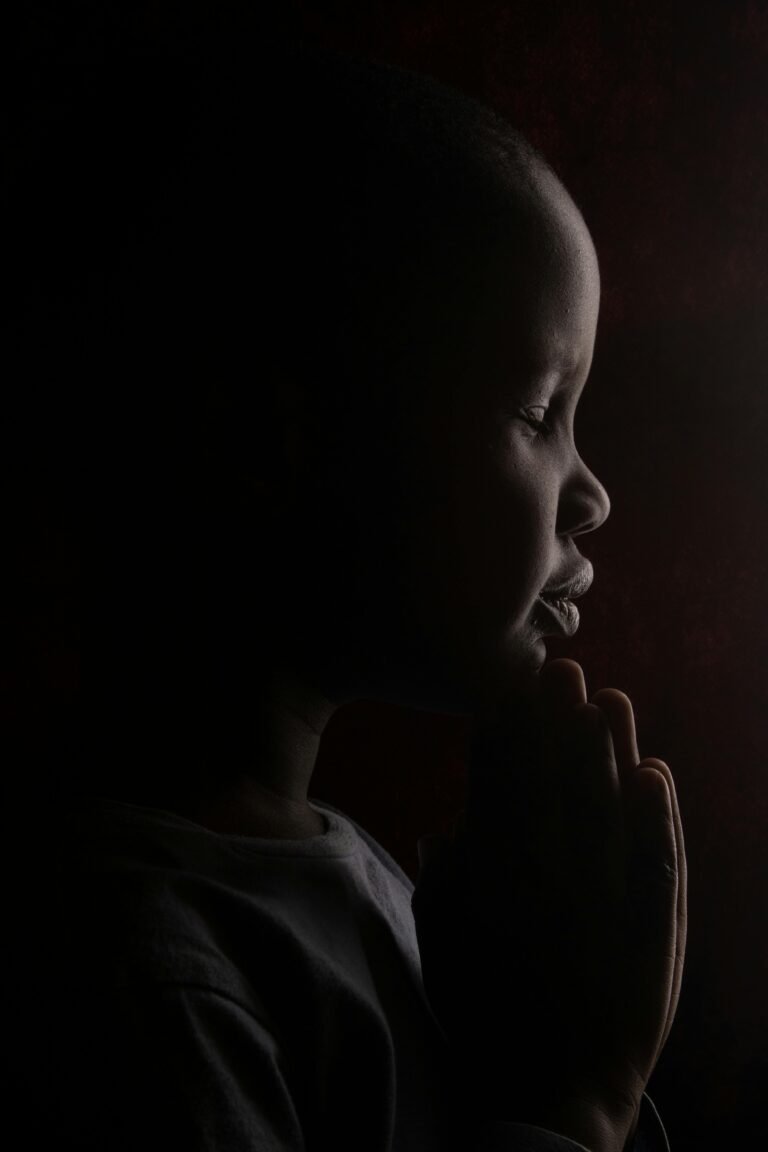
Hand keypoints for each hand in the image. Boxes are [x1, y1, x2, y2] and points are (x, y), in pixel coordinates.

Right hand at [412, 659, 686, 1151]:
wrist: (551, 1096)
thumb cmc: (487, 1019)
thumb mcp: (442, 950)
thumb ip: (440, 884)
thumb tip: (447, 828)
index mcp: (493, 882)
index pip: (497, 790)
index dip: (505, 734)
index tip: (508, 686)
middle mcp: (549, 883)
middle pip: (555, 787)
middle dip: (558, 723)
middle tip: (563, 669)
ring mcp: (605, 907)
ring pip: (608, 812)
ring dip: (611, 753)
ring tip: (612, 701)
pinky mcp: (652, 935)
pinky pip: (660, 865)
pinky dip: (660, 820)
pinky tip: (659, 776)